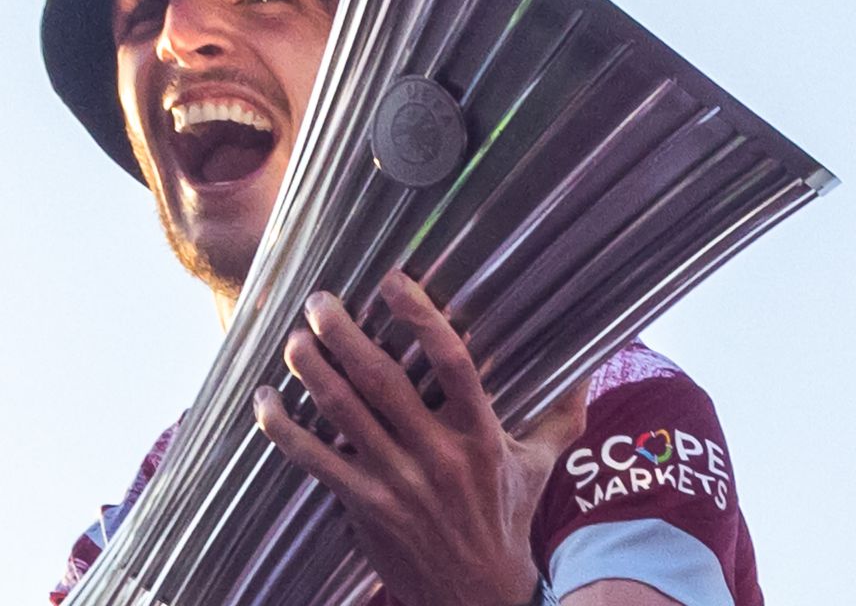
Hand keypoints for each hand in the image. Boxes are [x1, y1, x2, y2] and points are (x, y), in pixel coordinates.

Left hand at [253, 270, 586, 605]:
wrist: (478, 595)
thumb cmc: (506, 519)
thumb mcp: (540, 464)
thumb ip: (560, 414)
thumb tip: (590, 367)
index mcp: (480, 435)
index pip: (452, 363)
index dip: (420, 317)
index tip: (393, 280)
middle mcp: (437, 455)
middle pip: (382, 382)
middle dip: (344, 334)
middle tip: (320, 300)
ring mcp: (396, 482)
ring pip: (343, 414)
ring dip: (312, 371)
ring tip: (294, 338)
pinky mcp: (364, 506)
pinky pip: (316, 460)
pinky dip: (284, 429)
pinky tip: (265, 400)